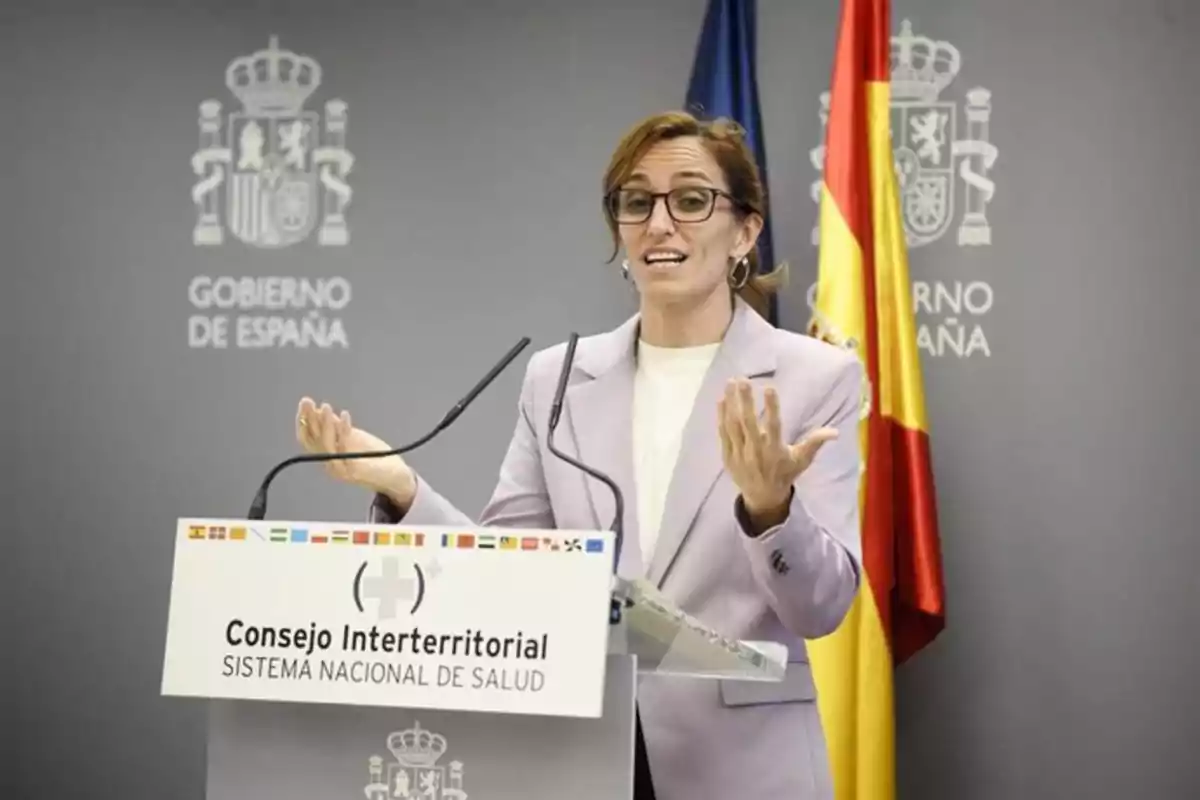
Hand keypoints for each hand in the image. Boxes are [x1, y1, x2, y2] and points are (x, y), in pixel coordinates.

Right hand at [295, 397, 415, 508]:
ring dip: (325, 424)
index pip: (307, 439)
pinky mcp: (354, 470)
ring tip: (325, 406)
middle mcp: (330, 465)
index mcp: (327, 457)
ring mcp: (341, 469)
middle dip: (308, 419)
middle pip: (313, 441)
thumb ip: (337, 427)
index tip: (304, 403)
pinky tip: (344, 415)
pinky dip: (343, 430)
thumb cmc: (374, 457)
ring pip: (326, 445)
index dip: (302, 421)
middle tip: (307, 401)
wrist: (395, 476)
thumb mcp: (352, 438)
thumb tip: (321, 410)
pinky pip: (345, 447)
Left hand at [718, 379, 837, 519]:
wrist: (763, 498)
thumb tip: (835, 432)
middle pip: (749, 423)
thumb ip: (815, 443)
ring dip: (731, 403)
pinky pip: (724, 433)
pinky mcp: (728, 456)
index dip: (772, 407)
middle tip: (743, 380)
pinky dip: (721, 417)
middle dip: (746, 400)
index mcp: (775, 451)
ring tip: (730, 382)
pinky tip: (721, 400)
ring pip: (733, 425)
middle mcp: (756, 452)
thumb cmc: (785, 473)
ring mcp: (740, 454)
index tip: (769, 388)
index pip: (774, 426)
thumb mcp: (802, 460)